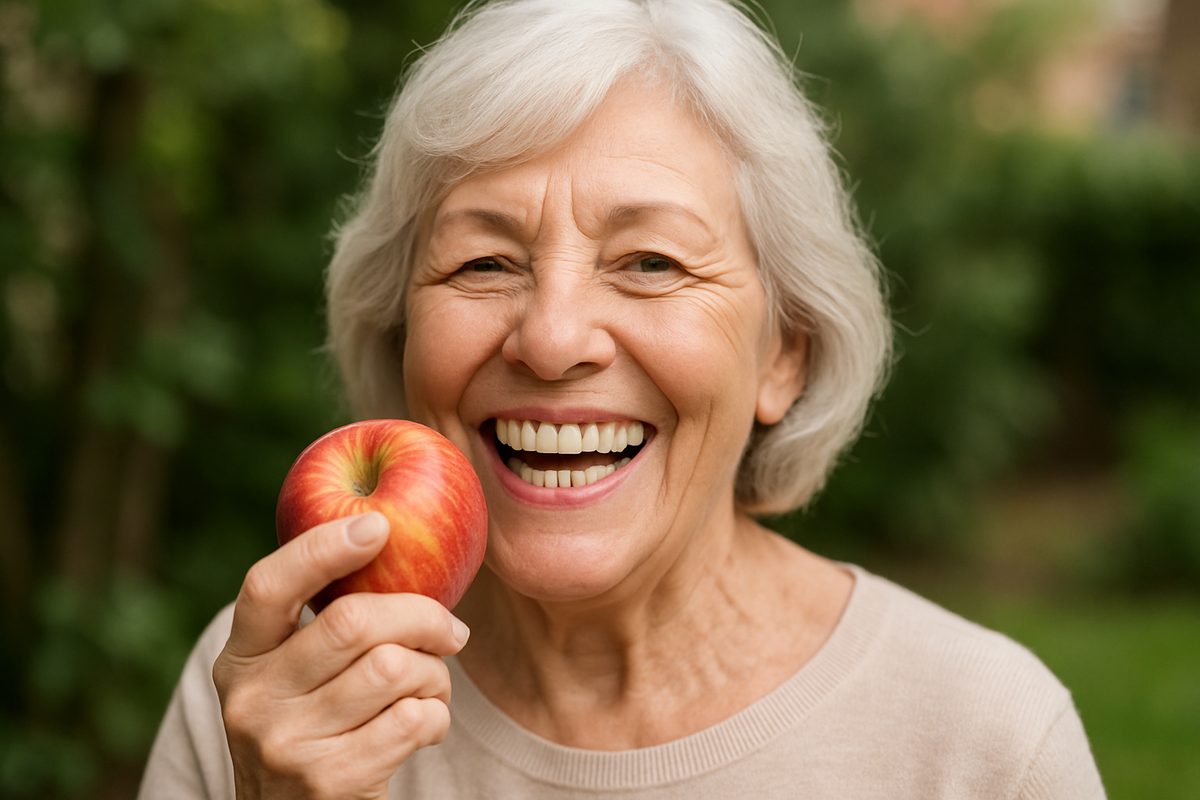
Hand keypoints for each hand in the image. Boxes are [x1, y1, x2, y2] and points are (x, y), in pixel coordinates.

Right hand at [212, 512, 470, 799]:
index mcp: (240, 657)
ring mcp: (284, 744)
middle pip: (353, 622)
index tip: (379, 525)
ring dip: (433, 674)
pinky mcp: (328, 781)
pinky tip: (424, 725)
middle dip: (422, 616)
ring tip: (430, 687)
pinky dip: (435, 716)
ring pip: (393, 668)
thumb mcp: (295, 677)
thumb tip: (393, 539)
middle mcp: (250, 699)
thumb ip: (324, 623)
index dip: (323, 548)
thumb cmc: (319, 728)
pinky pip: (413, 718)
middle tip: (451, 631)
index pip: (268, 585)